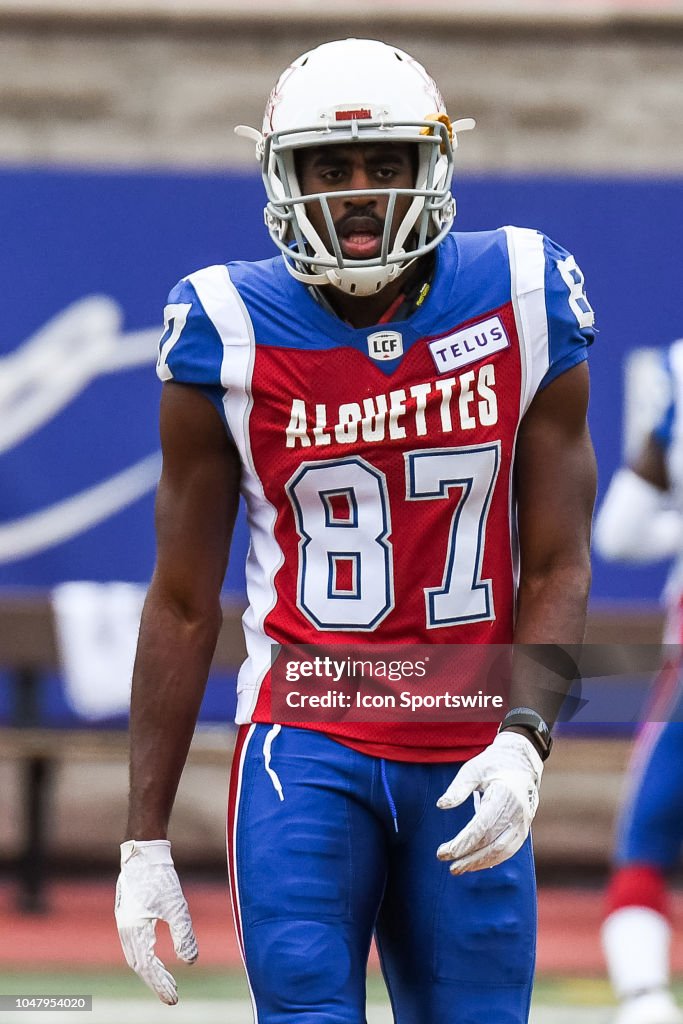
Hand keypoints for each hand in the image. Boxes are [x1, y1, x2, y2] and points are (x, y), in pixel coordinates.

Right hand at [115, 839, 197, 1003]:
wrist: (144, 851)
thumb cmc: (160, 877)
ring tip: (168, 981)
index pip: (147, 966)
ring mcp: (123, 921)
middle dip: (156, 981)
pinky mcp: (127, 914)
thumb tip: (190, 961)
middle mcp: (125, 928)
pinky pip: (134, 943)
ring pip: (135, 955)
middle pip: (139, 964)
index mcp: (134, 929)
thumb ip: (183, 934)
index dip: (160, 984)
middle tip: (173, 995)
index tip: (174, 998)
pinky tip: (156, 957)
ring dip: (151, 970)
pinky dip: (145, 955)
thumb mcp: (177, 905)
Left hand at [436, 731, 543, 873]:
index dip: (462, 843)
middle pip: (492, 843)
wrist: (521, 762)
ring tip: (459, 868)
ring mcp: (524, 823)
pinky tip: (475, 863)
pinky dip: (492, 859)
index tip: (444, 852)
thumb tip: (441, 805)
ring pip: (502, 851)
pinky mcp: (524, 829)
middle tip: (449, 865)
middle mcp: (518, 812)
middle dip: (469, 857)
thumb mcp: (473, 769)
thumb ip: (458, 788)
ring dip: (480, 863)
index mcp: (505, 795)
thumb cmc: (493, 764)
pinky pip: (508, 850)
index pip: (482, 827)